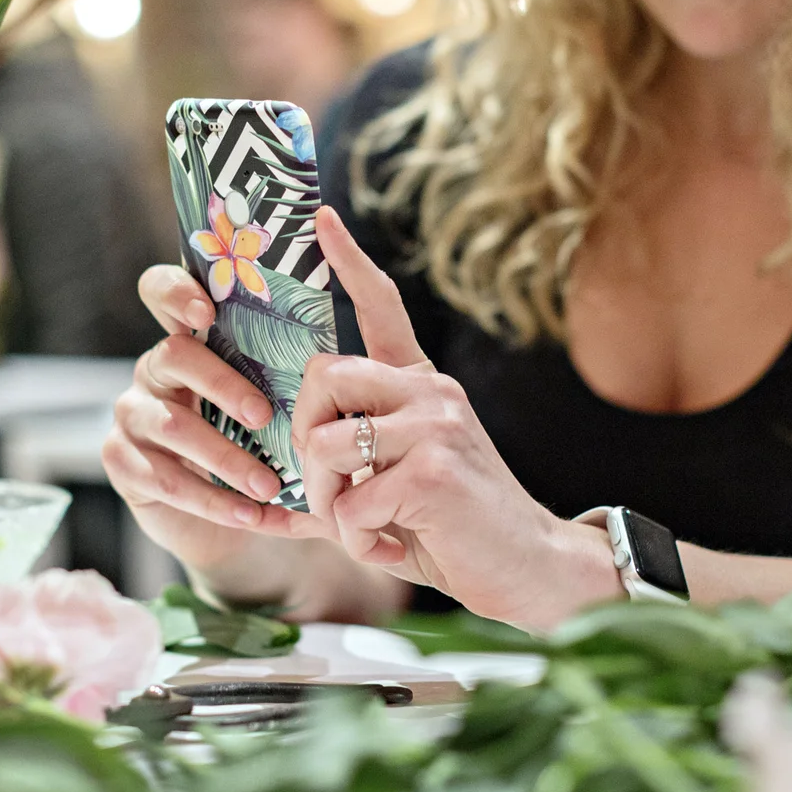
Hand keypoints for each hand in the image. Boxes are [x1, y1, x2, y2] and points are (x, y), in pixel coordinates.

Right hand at [101, 263, 322, 574]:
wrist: (238, 524)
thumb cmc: (269, 448)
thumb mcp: (286, 408)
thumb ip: (297, 373)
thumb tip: (346, 347)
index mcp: (191, 339)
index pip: (161, 290)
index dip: (176, 293)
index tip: (206, 313)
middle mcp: (154, 369)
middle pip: (174, 355)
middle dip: (222, 384)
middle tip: (264, 416)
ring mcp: (132, 413)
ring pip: (172, 426)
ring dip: (226, 458)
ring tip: (269, 485)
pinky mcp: (121, 461)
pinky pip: (165, 479)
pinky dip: (215, 502)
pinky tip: (252, 516)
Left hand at [291, 207, 622, 630]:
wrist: (530, 571)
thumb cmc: (457, 533)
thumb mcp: (393, 494)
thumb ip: (336, 487)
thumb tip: (261, 507)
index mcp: (421, 388)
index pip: (383, 308)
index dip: (349, 262)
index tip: (320, 220)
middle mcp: (431, 392)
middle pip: (322, 377)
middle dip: (303, 439)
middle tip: (329, 488)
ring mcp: (434, 426)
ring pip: (324, 445)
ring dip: (326, 502)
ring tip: (363, 526)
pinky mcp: (432, 470)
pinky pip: (350, 503)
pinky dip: (356, 538)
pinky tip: (389, 545)